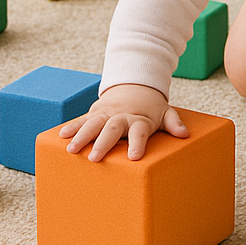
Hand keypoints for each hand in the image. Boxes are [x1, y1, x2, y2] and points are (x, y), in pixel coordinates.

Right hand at [58, 83, 187, 161]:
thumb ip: (173, 123)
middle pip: (113, 128)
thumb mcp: (165, 113)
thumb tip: (184, 134)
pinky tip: (61, 137)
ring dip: (82, 136)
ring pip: (94, 123)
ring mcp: (106, 114)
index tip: (135, 156)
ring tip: (72, 150)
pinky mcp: (94, 112)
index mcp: (140, 119)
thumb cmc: (150, 108)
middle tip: (94, 158)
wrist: (134, 87)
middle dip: (103, 142)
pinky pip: (81, 119)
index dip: (138, 143)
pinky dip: (72, 127)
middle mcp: (122, 116)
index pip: (140, 131)